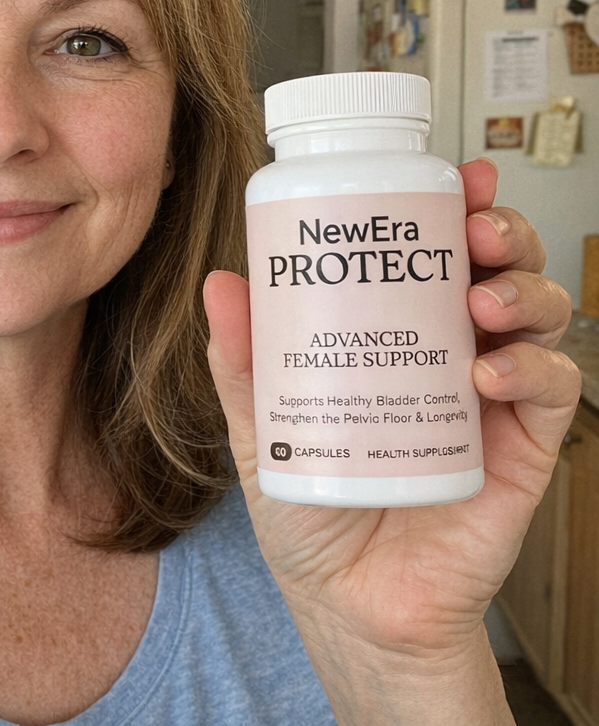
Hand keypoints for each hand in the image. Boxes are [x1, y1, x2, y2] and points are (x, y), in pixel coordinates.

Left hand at [204, 157, 579, 723]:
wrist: (348, 599)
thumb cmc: (310, 504)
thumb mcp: (262, 424)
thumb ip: (243, 361)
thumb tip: (220, 285)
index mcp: (396, 330)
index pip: (435, 251)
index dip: (453, 205)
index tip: (453, 175)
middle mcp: (451, 348)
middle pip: (500, 267)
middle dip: (501, 232)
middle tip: (474, 229)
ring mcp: (492, 394)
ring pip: (540, 314)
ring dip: (523, 288)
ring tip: (479, 298)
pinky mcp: (522, 446)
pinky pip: (554, 388)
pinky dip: (531, 367)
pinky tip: (487, 370)